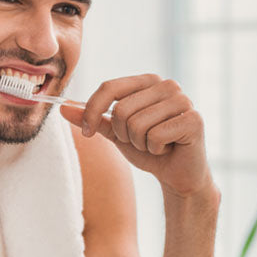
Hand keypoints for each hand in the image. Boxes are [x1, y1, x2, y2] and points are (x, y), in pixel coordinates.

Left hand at [60, 74, 213, 198]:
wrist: (178, 175)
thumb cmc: (149, 150)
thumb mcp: (116, 133)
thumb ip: (93, 118)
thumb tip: (62, 108)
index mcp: (148, 81)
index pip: (109, 87)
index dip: (92, 111)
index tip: (87, 132)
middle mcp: (167, 85)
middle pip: (121, 109)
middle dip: (123, 135)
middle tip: (140, 141)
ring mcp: (183, 100)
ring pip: (137, 124)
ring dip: (140, 143)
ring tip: (155, 144)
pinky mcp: (194, 120)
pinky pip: (155, 136)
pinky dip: (155, 150)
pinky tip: (168, 149)